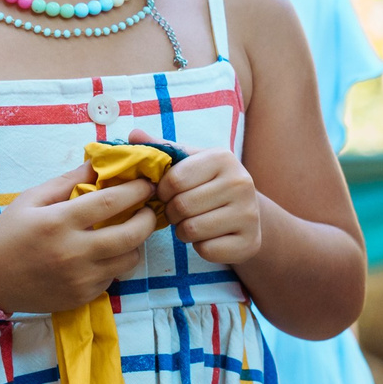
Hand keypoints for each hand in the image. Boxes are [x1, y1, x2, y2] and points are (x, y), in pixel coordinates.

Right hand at [0, 163, 163, 314]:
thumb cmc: (9, 234)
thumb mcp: (31, 199)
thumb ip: (69, 180)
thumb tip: (101, 162)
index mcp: (58, 222)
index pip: (111, 202)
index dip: (136, 191)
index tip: (147, 183)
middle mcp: (73, 252)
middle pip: (131, 234)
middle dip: (148, 218)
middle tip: (148, 208)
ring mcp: (80, 278)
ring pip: (129, 259)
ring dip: (135, 243)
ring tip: (127, 231)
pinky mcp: (82, 297)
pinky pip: (113, 277)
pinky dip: (114, 263)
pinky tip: (103, 254)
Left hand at [133, 130, 261, 265]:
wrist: (248, 214)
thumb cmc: (208, 185)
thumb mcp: (189, 162)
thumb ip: (161, 149)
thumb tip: (133, 133)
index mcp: (223, 158)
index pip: (174, 179)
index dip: (162, 191)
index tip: (169, 193)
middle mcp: (241, 182)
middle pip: (182, 206)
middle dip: (173, 213)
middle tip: (181, 211)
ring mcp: (249, 213)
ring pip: (192, 229)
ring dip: (184, 231)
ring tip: (194, 222)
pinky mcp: (250, 241)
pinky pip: (206, 250)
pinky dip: (201, 247)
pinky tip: (210, 237)